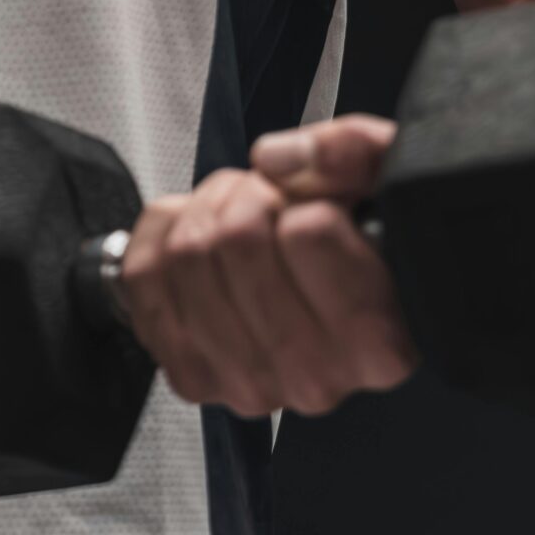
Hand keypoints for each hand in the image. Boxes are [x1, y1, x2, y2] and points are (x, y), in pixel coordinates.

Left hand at [117, 117, 417, 419]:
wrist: (320, 293)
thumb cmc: (360, 243)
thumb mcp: (389, 176)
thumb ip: (355, 152)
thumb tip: (276, 162)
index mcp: (379, 340)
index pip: (310, 231)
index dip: (304, 196)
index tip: (316, 206)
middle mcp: (317, 378)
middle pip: (238, 236)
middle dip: (249, 194)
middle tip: (271, 204)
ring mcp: (249, 383)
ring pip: (187, 252)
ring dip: (206, 212)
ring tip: (240, 222)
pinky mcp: (193, 374)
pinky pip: (145, 277)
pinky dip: (164, 238)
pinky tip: (202, 244)